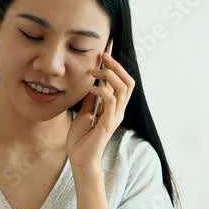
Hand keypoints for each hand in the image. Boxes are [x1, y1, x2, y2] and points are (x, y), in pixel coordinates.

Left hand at [67, 49, 135, 174]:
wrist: (80, 160)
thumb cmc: (82, 140)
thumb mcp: (84, 113)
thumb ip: (91, 100)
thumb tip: (91, 84)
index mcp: (114, 107)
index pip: (121, 82)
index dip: (116, 65)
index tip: (106, 49)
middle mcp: (118, 110)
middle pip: (129, 82)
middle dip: (117, 66)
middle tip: (102, 55)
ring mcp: (115, 117)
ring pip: (123, 88)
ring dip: (109, 75)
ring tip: (94, 70)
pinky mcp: (108, 123)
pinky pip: (111, 100)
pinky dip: (101, 90)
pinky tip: (90, 88)